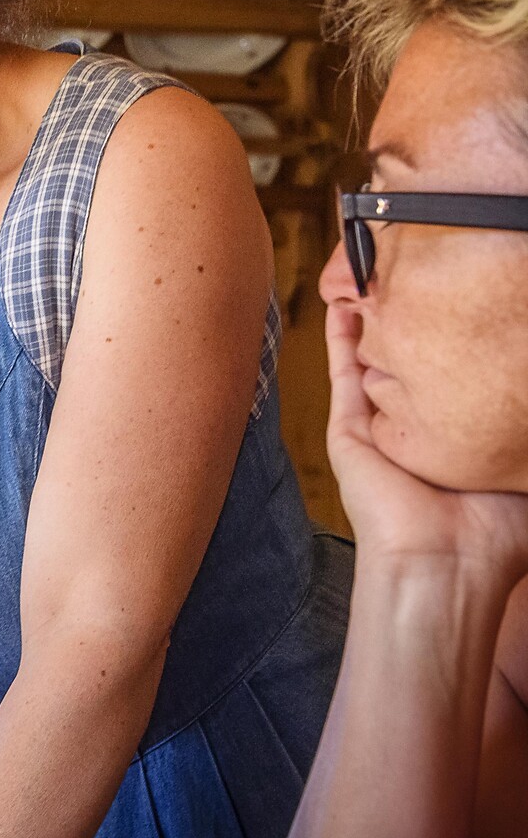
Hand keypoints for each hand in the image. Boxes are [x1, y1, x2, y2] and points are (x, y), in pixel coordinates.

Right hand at [326, 298, 527, 581]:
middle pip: (411, 360)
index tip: (468, 299)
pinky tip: (345, 300)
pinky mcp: (348, 431)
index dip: (457, 337)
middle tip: (421, 271)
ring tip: (376, 270)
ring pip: (372, 358)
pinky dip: (341, 334)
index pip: (453, 376)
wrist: (446, 568)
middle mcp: (413, 429)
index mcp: (454, 440)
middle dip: (414, 316)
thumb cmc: (496, 536)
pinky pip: (344, 371)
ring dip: (374, 315)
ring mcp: (377, 428)